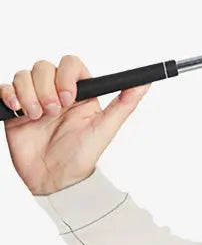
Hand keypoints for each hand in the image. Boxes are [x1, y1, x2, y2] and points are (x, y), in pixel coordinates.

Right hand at [1, 55, 150, 194]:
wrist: (55, 179)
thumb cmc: (82, 156)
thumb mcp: (106, 128)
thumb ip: (125, 103)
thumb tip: (146, 82)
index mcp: (79, 92)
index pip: (70, 64)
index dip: (67, 75)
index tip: (69, 96)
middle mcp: (55, 92)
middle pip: (44, 67)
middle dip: (47, 88)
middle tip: (53, 112)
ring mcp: (33, 99)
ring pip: (24, 75)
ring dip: (29, 95)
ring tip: (38, 118)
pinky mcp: (15, 109)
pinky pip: (5, 89)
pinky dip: (9, 96)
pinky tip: (20, 112)